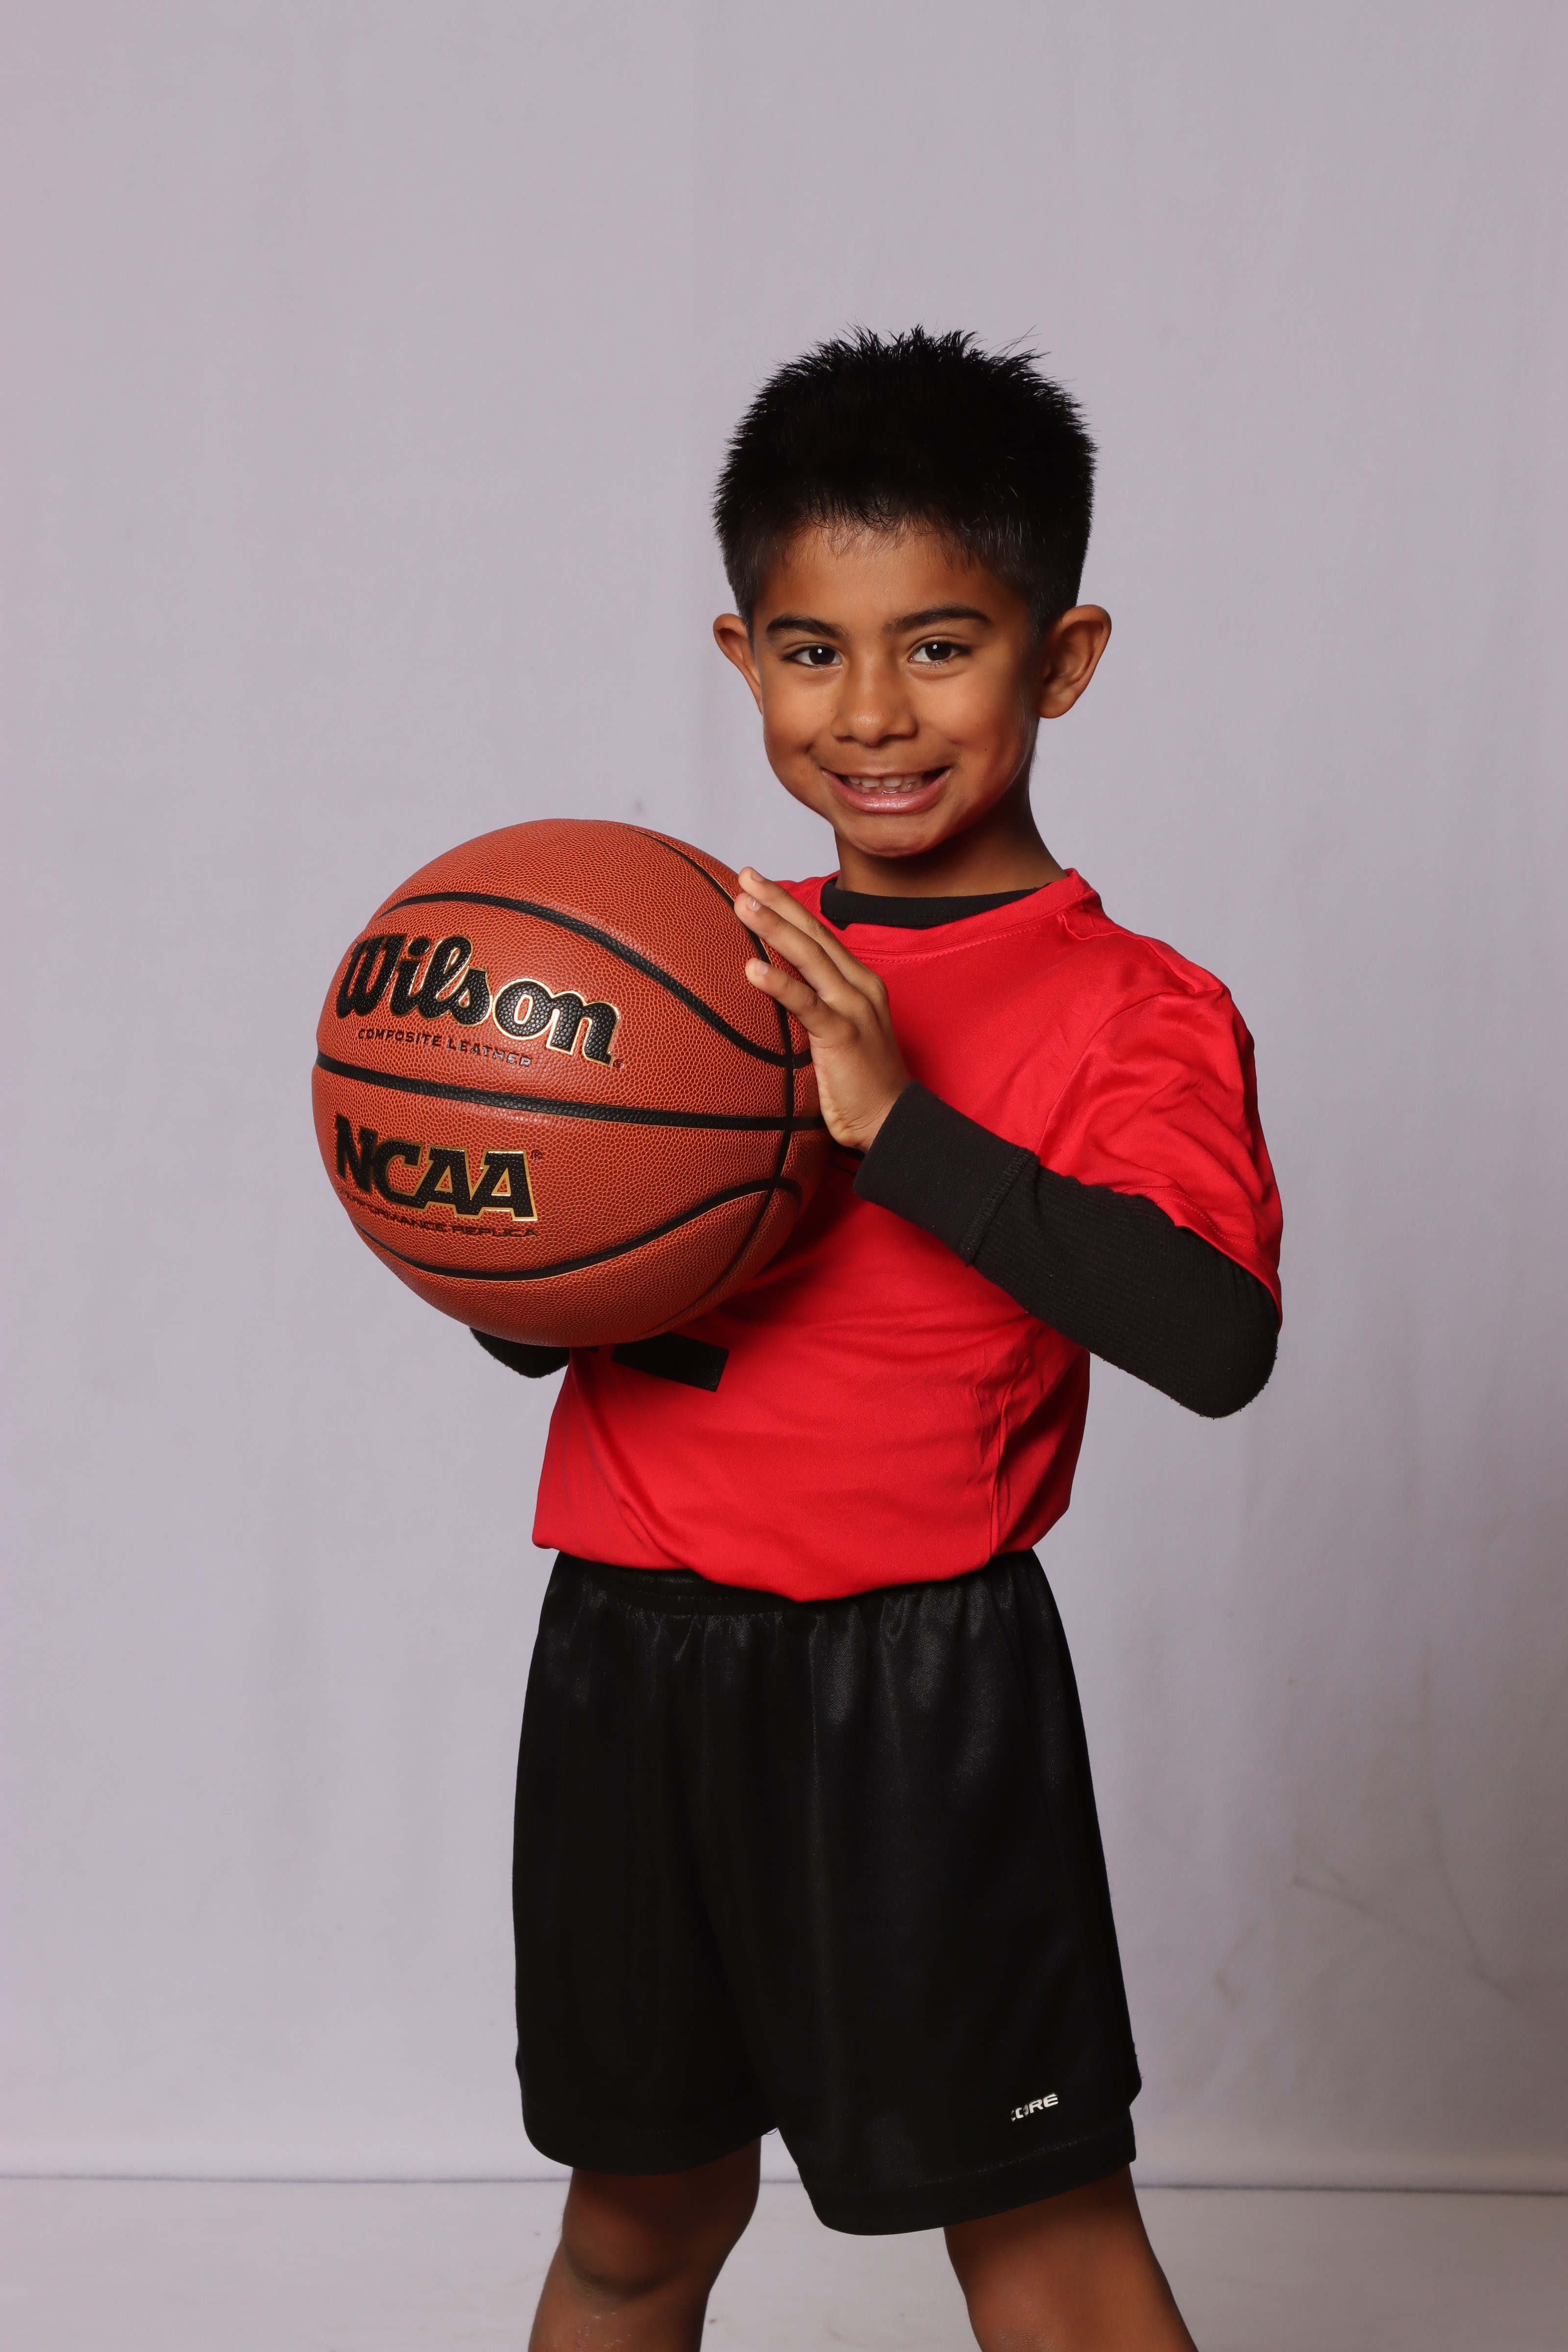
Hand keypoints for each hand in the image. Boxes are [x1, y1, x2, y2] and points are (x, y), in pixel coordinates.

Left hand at [733, 870, 910, 1151]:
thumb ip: (813, 1009)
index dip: (789, 907)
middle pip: (814, 933)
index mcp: (858, 983)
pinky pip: (806, 1002)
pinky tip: (751, 967)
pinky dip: (778, 982)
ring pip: (810, 956)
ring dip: (774, 926)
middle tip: (745, 876)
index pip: (820, 935)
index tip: (759, 885)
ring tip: (743, 904)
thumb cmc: (860, 1083)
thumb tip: (774, 997)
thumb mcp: (837, 1034)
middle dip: (778, 902)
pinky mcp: (844, 1034)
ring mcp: (853, 1007)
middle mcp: (859, 986)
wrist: (891, 1120)